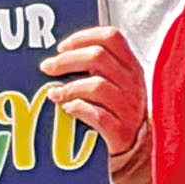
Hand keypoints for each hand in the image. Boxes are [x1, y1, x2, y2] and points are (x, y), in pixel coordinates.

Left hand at [41, 25, 147, 176]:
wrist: (136, 146)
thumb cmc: (117, 108)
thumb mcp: (116, 81)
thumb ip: (97, 65)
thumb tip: (58, 54)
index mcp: (131, 65)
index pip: (111, 37)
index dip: (83, 37)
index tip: (61, 47)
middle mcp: (133, 83)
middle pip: (98, 57)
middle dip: (66, 60)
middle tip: (47, 68)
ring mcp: (129, 107)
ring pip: (97, 86)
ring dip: (69, 88)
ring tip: (53, 93)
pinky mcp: (121, 130)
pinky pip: (97, 115)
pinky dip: (77, 110)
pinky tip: (67, 110)